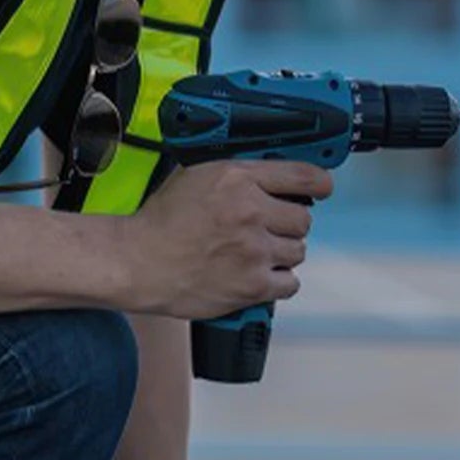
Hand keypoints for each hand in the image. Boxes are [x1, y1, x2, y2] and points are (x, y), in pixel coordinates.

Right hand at [121, 158, 332, 318]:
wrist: (137, 262)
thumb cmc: (160, 223)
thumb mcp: (197, 176)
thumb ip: (238, 174)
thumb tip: (272, 174)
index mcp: (238, 179)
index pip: (304, 176)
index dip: (320, 184)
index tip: (322, 189)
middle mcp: (251, 212)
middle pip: (304, 219)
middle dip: (288, 225)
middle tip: (268, 229)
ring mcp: (254, 251)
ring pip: (299, 251)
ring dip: (282, 253)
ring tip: (255, 253)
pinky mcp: (252, 285)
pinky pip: (290, 283)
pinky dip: (278, 281)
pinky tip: (259, 274)